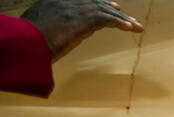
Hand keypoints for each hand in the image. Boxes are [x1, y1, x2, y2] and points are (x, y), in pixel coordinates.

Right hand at [23, 0, 141, 61]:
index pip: (83, 0)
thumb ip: (53, 28)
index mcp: (54, 2)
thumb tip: (62, 36)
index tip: (113, 8)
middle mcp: (65, 1)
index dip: (100, 4)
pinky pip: (105, 18)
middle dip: (114, 11)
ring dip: (122, 19)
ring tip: (137, 27)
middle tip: (129, 20)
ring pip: (104, 10)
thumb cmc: (28, 43)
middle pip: (96, 3)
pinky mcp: (81, 19)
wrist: (25, 44)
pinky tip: (130, 28)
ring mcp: (73, 9)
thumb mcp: (39, 30)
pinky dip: (119, 23)